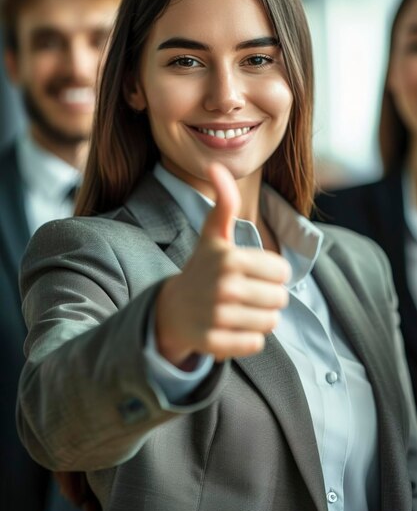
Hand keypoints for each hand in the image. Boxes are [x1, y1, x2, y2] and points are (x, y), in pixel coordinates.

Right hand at [155, 163, 290, 366]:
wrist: (171, 310)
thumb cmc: (201, 268)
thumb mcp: (213, 235)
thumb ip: (223, 203)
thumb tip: (216, 166)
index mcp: (230, 258)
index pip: (282, 271)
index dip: (271, 272)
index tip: (250, 272)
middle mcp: (224, 287)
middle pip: (280, 298)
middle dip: (268, 297)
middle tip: (244, 293)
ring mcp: (218, 317)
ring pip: (271, 322)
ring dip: (260, 318)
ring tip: (238, 310)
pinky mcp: (215, 343)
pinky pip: (256, 344)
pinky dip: (248, 338)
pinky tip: (230, 327)